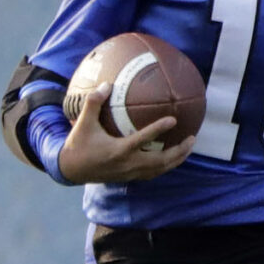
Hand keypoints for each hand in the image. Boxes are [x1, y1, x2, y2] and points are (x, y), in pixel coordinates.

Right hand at [56, 97, 195, 184]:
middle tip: (192, 137)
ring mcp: (131, 173)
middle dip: (179, 150)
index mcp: (118, 150)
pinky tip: (174, 157)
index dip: (159, 129)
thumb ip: (94, 103)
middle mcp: (128, 163)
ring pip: (161, 169)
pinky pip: (154, 173)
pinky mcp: (130, 178)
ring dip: (177, 159)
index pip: (143, 139)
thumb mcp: (83, 123)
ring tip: (189, 146)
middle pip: (161, 160)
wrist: (70, 170)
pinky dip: (166, 166)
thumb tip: (106, 85)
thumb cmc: (78, 145)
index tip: (174, 119)